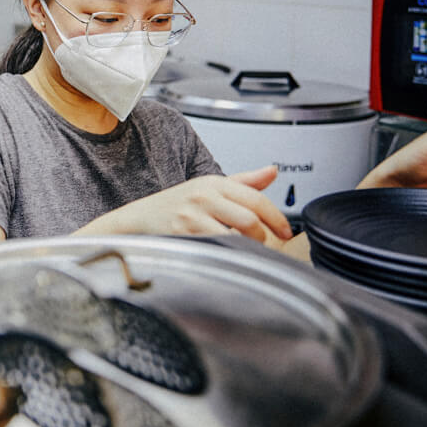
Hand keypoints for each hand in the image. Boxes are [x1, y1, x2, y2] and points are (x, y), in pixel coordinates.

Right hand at [84, 165, 291, 243]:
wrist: (139, 218)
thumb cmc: (177, 204)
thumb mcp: (210, 187)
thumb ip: (244, 181)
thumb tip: (273, 171)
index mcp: (215, 182)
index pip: (256, 200)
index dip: (277, 219)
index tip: (286, 233)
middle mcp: (204, 196)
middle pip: (249, 220)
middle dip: (261, 238)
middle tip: (262, 245)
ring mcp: (192, 216)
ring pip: (235, 236)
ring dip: (246, 248)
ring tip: (244, 251)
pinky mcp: (183, 235)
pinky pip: (216, 248)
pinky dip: (227, 254)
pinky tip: (226, 255)